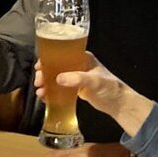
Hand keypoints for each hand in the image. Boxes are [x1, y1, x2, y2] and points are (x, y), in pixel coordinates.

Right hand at [33, 54, 152, 136]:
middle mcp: (77, 65)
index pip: (61, 53)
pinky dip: (52, 91)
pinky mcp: (76, 88)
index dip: (48, 58)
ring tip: (40, 92)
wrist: (119, 104)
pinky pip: (60, 87)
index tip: (38, 66)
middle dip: (44, 73)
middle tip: (38, 82)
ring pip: (56, 77)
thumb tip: (58, 79)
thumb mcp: (94, 81)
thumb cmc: (110, 87)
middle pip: (56, 65)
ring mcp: (76, 77)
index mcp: (83, 57)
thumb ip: (77, 79)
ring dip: (46, 83)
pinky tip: (45, 97)